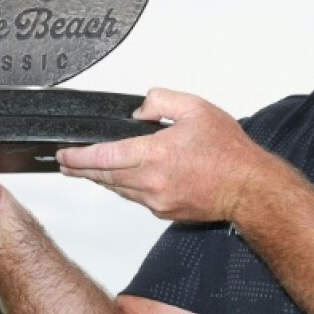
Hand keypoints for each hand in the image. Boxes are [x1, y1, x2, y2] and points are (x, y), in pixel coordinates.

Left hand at [56, 88, 270, 222]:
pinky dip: (127, 188)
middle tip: (67, 163)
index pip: (103, 156)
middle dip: (82, 169)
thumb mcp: (196, 108)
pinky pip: (137, 198)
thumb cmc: (229, 152)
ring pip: (119, 189)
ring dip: (103, 179)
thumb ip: (160, 101)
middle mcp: (152, 182)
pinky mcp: (165, 212)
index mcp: (155, 155)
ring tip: (90, 170)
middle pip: (104, 176)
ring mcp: (157, 201)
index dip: (78, 157)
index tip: (63, 154)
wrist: (250, 189)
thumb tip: (139, 111)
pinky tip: (127, 179)